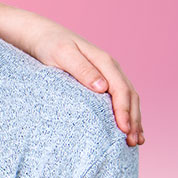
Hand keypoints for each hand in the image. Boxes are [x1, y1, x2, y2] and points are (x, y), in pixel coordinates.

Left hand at [29, 28, 142, 145]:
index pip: (121, 90)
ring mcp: (109, 74)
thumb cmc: (49, 44)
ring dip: (134, 119)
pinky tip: (128, 128)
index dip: (124, 111)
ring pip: (129, 99)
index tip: (123, 129)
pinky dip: (127, 114)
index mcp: (105, 62)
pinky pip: (120, 98)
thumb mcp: (62, 54)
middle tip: (132, 142)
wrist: (42, 35)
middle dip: (134, 120)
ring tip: (135, 141)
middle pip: (130, 96)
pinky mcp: (102, 80)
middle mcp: (111, 68)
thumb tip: (103, 88)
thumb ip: (82, 69)